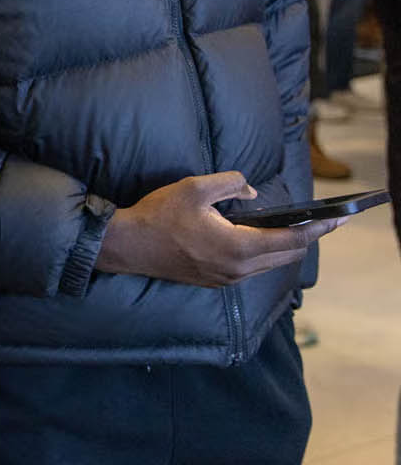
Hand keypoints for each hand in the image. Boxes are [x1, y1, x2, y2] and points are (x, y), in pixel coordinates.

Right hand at [95, 171, 339, 286]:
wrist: (126, 246)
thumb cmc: (158, 216)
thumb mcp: (195, 188)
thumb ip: (231, 183)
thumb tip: (252, 191)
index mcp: (238, 247)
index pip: (293, 240)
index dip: (318, 228)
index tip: (338, 220)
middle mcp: (237, 269)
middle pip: (288, 255)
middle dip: (307, 237)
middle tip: (323, 222)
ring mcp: (226, 279)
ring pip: (271, 264)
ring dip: (285, 247)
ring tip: (294, 228)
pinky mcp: (214, 281)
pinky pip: (252, 269)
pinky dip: (265, 254)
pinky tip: (261, 240)